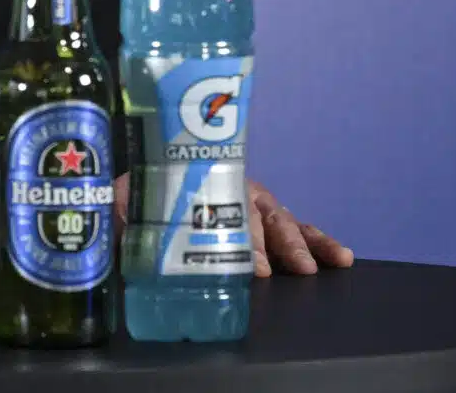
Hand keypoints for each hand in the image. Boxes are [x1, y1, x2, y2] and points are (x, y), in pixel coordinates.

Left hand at [110, 173, 353, 275]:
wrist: (127, 196)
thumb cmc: (128, 202)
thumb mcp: (119, 205)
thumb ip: (120, 216)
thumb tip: (114, 225)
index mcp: (192, 186)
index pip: (222, 211)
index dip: (240, 239)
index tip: (253, 266)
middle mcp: (225, 193)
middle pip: (255, 215)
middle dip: (273, 243)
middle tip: (287, 269)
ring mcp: (247, 206)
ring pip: (280, 220)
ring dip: (304, 242)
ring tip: (329, 261)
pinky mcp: (262, 222)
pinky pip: (293, 228)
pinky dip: (317, 241)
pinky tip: (341, 257)